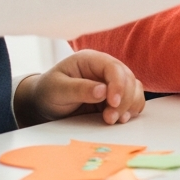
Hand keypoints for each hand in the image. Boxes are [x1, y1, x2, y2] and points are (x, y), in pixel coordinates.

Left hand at [14, 50, 144, 127]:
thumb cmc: (48, 91)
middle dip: (124, 100)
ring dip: (130, 105)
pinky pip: (133, 99)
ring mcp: (112, 81)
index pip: (113, 67)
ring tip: (114, 120)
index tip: (113, 103)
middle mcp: (105, 68)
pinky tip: (120, 118)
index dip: (118, 84)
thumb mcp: (57, 89)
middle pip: (128, 79)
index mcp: (90, 59)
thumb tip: (103, 91)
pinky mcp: (115, 95)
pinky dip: (131, 109)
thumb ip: (78, 89)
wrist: (45, 103)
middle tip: (110, 118)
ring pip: (134, 89)